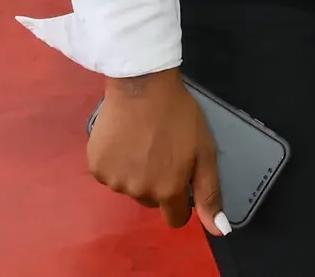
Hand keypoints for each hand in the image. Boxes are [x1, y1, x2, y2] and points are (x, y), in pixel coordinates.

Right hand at [87, 71, 225, 235]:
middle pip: (152, 200)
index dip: (181, 202)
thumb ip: (209, 192)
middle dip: (159, 182)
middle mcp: (139, 192)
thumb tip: (218, 230)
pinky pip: (109, 174)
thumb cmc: (179, 115)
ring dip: (136, 171)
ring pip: (130, 187)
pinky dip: (117, 162)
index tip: (181, 179)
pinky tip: (124, 138)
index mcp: (167, 190)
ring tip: (143, 140)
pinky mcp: (96, 167)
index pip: (175, 217)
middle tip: (163, 150)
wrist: (142, 85)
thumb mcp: (205, 150)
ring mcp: (114, 181)